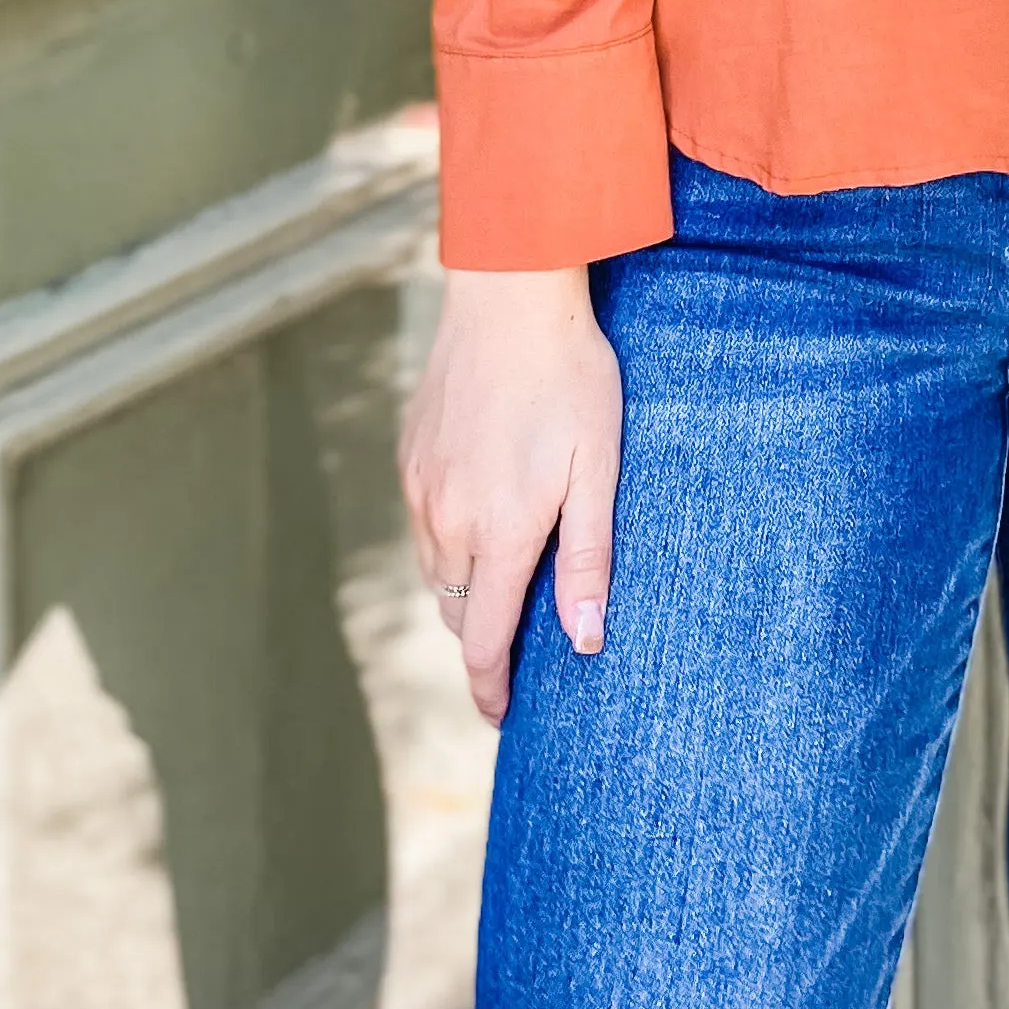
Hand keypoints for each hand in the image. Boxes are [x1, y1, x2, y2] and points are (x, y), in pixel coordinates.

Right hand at [397, 267, 622, 725]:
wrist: (509, 293)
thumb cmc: (570, 375)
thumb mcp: (597, 467)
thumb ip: (588, 557)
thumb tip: (583, 640)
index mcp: (499, 531)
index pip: (482, 640)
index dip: (491, 687)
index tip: (503, 715)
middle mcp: (448, 519)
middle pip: (456, 612)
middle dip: (482, 640)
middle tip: (519, 651)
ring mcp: (422, 486)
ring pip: (435, 571)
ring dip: (465, 592)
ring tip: (505, 590)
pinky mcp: (411, 454)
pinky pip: (424, 523)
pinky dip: (448, 543)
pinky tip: (483, 520)